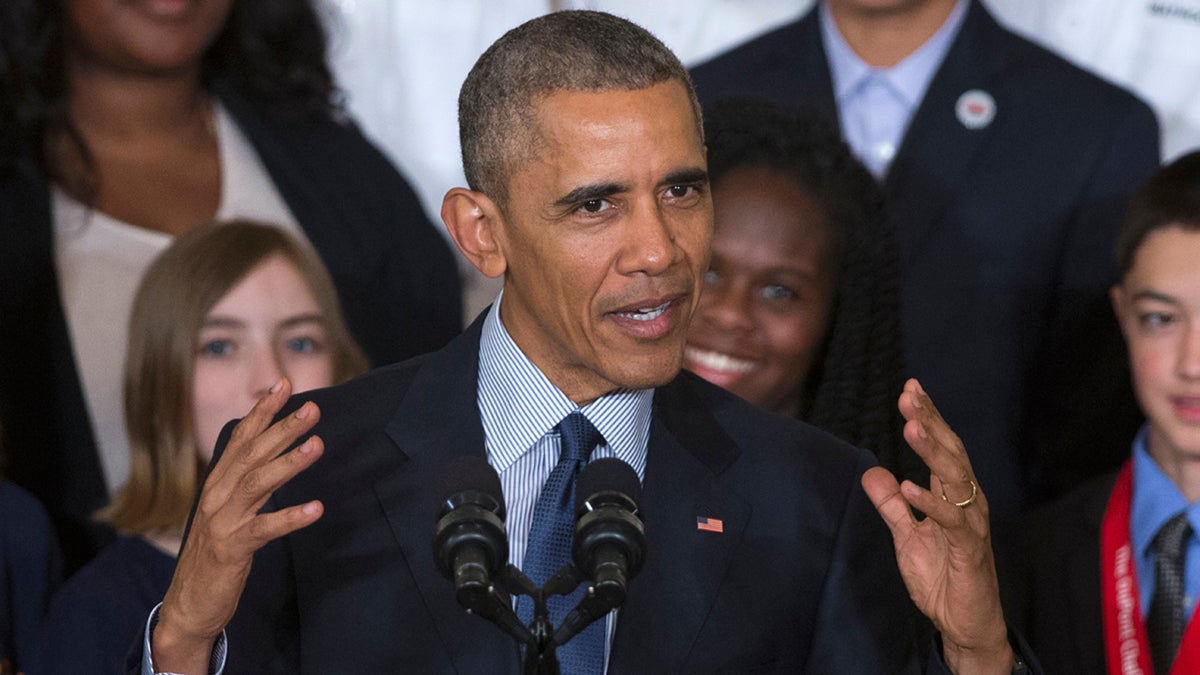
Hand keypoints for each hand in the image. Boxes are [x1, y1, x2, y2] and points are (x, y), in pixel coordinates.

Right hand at [152, 379, 324, 672]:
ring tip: (317, 445)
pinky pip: (265, 528)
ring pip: (258, 483)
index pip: (240, 438)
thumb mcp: (229, 511)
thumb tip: (272, 454)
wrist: (188, 603)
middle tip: (313, 409)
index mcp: (218, 483)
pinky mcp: (232, 547)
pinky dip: (291, 517)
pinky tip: (316, 509)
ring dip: (289, 463)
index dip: (262, 411)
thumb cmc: (215, 554)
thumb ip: (247, 483)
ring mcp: (223, 520)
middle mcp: (217, 495)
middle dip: (283, 428)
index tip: (284, 385)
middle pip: (253, 454)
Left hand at [861, 379, 1012, 674]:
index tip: (911, 389)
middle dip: (930, 422)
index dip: (929, 418)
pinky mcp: (969, 551)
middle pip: (951, 453)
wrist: (965, 625)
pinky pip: (951, 522)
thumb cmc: (943, 578)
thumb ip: (892, 505)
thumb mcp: (907, 537)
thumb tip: (873, 472)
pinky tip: (908, 486)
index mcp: (953, 496)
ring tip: (910, 426)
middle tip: (910, 394)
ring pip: (955, 479)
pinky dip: (930, 503)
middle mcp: (967, 504)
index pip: (942, 448)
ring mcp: (971, 525)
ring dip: (932, 451)